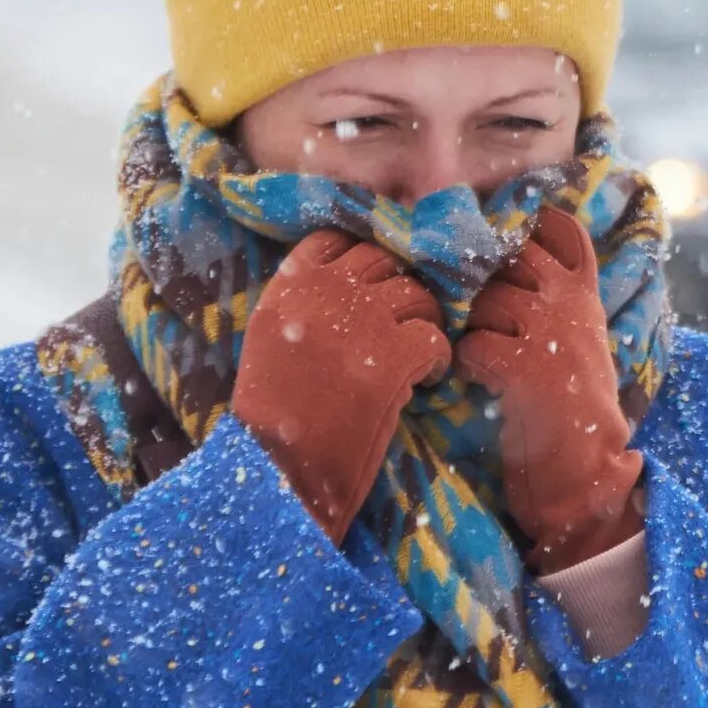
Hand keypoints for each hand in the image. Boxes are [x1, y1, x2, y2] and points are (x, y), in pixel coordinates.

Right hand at [232, 229, 450, 541]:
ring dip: (424, 321)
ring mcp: (363, 320)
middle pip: (384, 260)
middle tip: (406, 321)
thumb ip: (302, 305)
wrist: (277, 468)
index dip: (362, 258)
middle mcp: (326, 292)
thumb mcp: (270, 343)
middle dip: (400, 287)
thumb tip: (348, 287)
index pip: (336, 239)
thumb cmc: (270, 418)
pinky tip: (425, 381)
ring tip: (417, 355)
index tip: (374, 284)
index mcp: (289, 286)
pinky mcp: (394, 356)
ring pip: (418, 294)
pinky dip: (437, 361)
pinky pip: (435, 338)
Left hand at [456, 208, 644, 573]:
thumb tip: (496, 264)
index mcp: (584, 294)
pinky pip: (472, 344)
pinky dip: (464, 364)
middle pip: (508, 256)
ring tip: (482, 360)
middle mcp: (569, 304)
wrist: (587, 471)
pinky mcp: (526, 366)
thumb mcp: (576, 338)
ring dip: (470, 327)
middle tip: (480, 317)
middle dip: (483, 281)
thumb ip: (551, 298)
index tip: (503, 244)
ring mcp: (549, 331)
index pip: (559, 228)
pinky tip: (476, 382)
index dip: (524, 227)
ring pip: (483, 301)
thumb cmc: (571, 406)